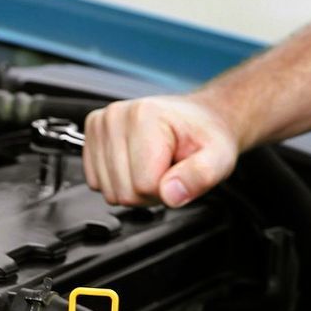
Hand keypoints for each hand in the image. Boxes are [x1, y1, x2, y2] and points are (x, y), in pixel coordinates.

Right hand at [82, 94, 238, 207]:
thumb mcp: (219, 158)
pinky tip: (136, 165)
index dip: (167, 190)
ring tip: (154, 166)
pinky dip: (117, 183)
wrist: (198, 118)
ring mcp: (101, 125)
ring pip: (108, 190)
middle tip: (168, 170)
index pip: (145, 185)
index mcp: (145, 116)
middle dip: (150, 192)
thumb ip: (200, 176)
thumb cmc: (205, 135)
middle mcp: (116, 117)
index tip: (179, 172)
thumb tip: (171, 194)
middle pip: (123, 191)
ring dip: (133, 188)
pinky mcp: (91, 136)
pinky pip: (95, 182)